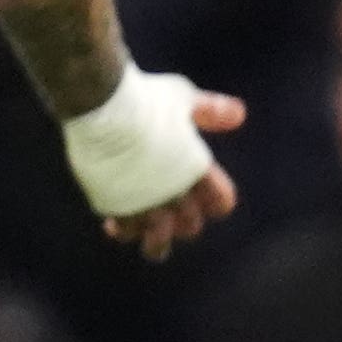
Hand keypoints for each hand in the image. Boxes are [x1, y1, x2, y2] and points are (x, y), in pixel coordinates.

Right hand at [102, 86, 247, 261]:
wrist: (102, 104)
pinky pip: (124, 231)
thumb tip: (239, 116)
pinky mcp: (114, 204)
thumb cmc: (144, 98)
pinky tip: (114, 225)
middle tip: (171, 213)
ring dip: (156, 244)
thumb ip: (210, 111)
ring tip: (151, 244)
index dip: (216, 201)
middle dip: (184, 222)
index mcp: (197, 169)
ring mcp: (144, 201)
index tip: (205, 195)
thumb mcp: (183, 97)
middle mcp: (175, 192)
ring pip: (157, 243)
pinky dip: (122, 230)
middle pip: (190, 227)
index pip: (221, 202)